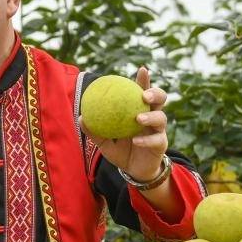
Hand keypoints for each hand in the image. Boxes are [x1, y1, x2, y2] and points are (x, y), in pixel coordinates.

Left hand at [81, 66, 168, 181]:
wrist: (134, 172)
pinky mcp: (161, 145)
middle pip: (160, 99)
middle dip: (155, 92)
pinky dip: (145, 140)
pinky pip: (155, 140)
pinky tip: (136, 140)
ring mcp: (158, 131)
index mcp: (139, 111)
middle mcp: (152, 117)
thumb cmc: (121, 151)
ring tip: (138, 118)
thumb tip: (81, 117)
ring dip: (150, 116)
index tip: (142, 69)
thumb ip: (95, 130)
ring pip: (161, 118)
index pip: (143, 92)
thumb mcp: (105, 142)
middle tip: (144, 94)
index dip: (144, 80)